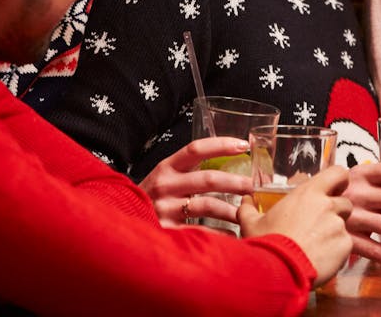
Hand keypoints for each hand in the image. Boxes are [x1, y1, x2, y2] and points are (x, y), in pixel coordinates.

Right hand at [137, 137, 253, 225]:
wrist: (124, 218)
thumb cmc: (154, 195)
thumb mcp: (167, 175)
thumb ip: (191, 168)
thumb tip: (231, 160)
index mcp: (167, 166)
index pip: (196, 149)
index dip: (221, 145)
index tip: (244, 146)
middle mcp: (165, 185)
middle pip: (208, 179)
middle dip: (237, 183)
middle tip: (256, 187)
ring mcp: (165, 208)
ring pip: (207, 206)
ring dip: (232, 210)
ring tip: (248, 214)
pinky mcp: (166, 230)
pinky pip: (200, 231)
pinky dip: (220, 233)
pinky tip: (232, 234)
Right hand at [240, 166, 353, 286]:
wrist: (278, 271)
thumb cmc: (266, 244)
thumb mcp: (251, 223)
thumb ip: (248, 209)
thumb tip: (245, 201)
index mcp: (309, 194)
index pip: (338, 173)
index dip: (339, 181)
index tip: (334, 189)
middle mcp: (328, 206)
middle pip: (344, 203)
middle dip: (336, 212)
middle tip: (319, 225)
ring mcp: (338, 227)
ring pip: (344, 226)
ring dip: (334, 233)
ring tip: (316, 247)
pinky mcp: (345, 247)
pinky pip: (345, 245)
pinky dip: (336, 251)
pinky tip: (320, 258)